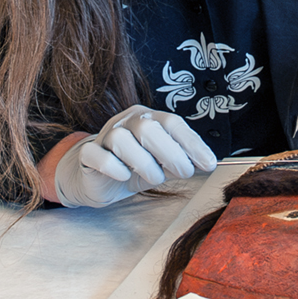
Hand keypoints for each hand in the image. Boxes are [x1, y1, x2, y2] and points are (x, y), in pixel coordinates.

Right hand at [54, 105, 217, 207]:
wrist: (98, 180)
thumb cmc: (135, 168)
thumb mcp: (163, 165)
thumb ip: (182, 161)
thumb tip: (207, 164)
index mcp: (149, 118)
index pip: (173, 123)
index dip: (192, 143)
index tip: (209, 163)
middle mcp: (127, 121)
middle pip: (149, 128)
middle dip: (171, 153)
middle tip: (185, 173)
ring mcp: (105, 135)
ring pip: (122, 139)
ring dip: (144, 163)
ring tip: (154, 178)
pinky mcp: (88, 154)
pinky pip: (98, 155)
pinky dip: (113, 167)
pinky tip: (123, 176)